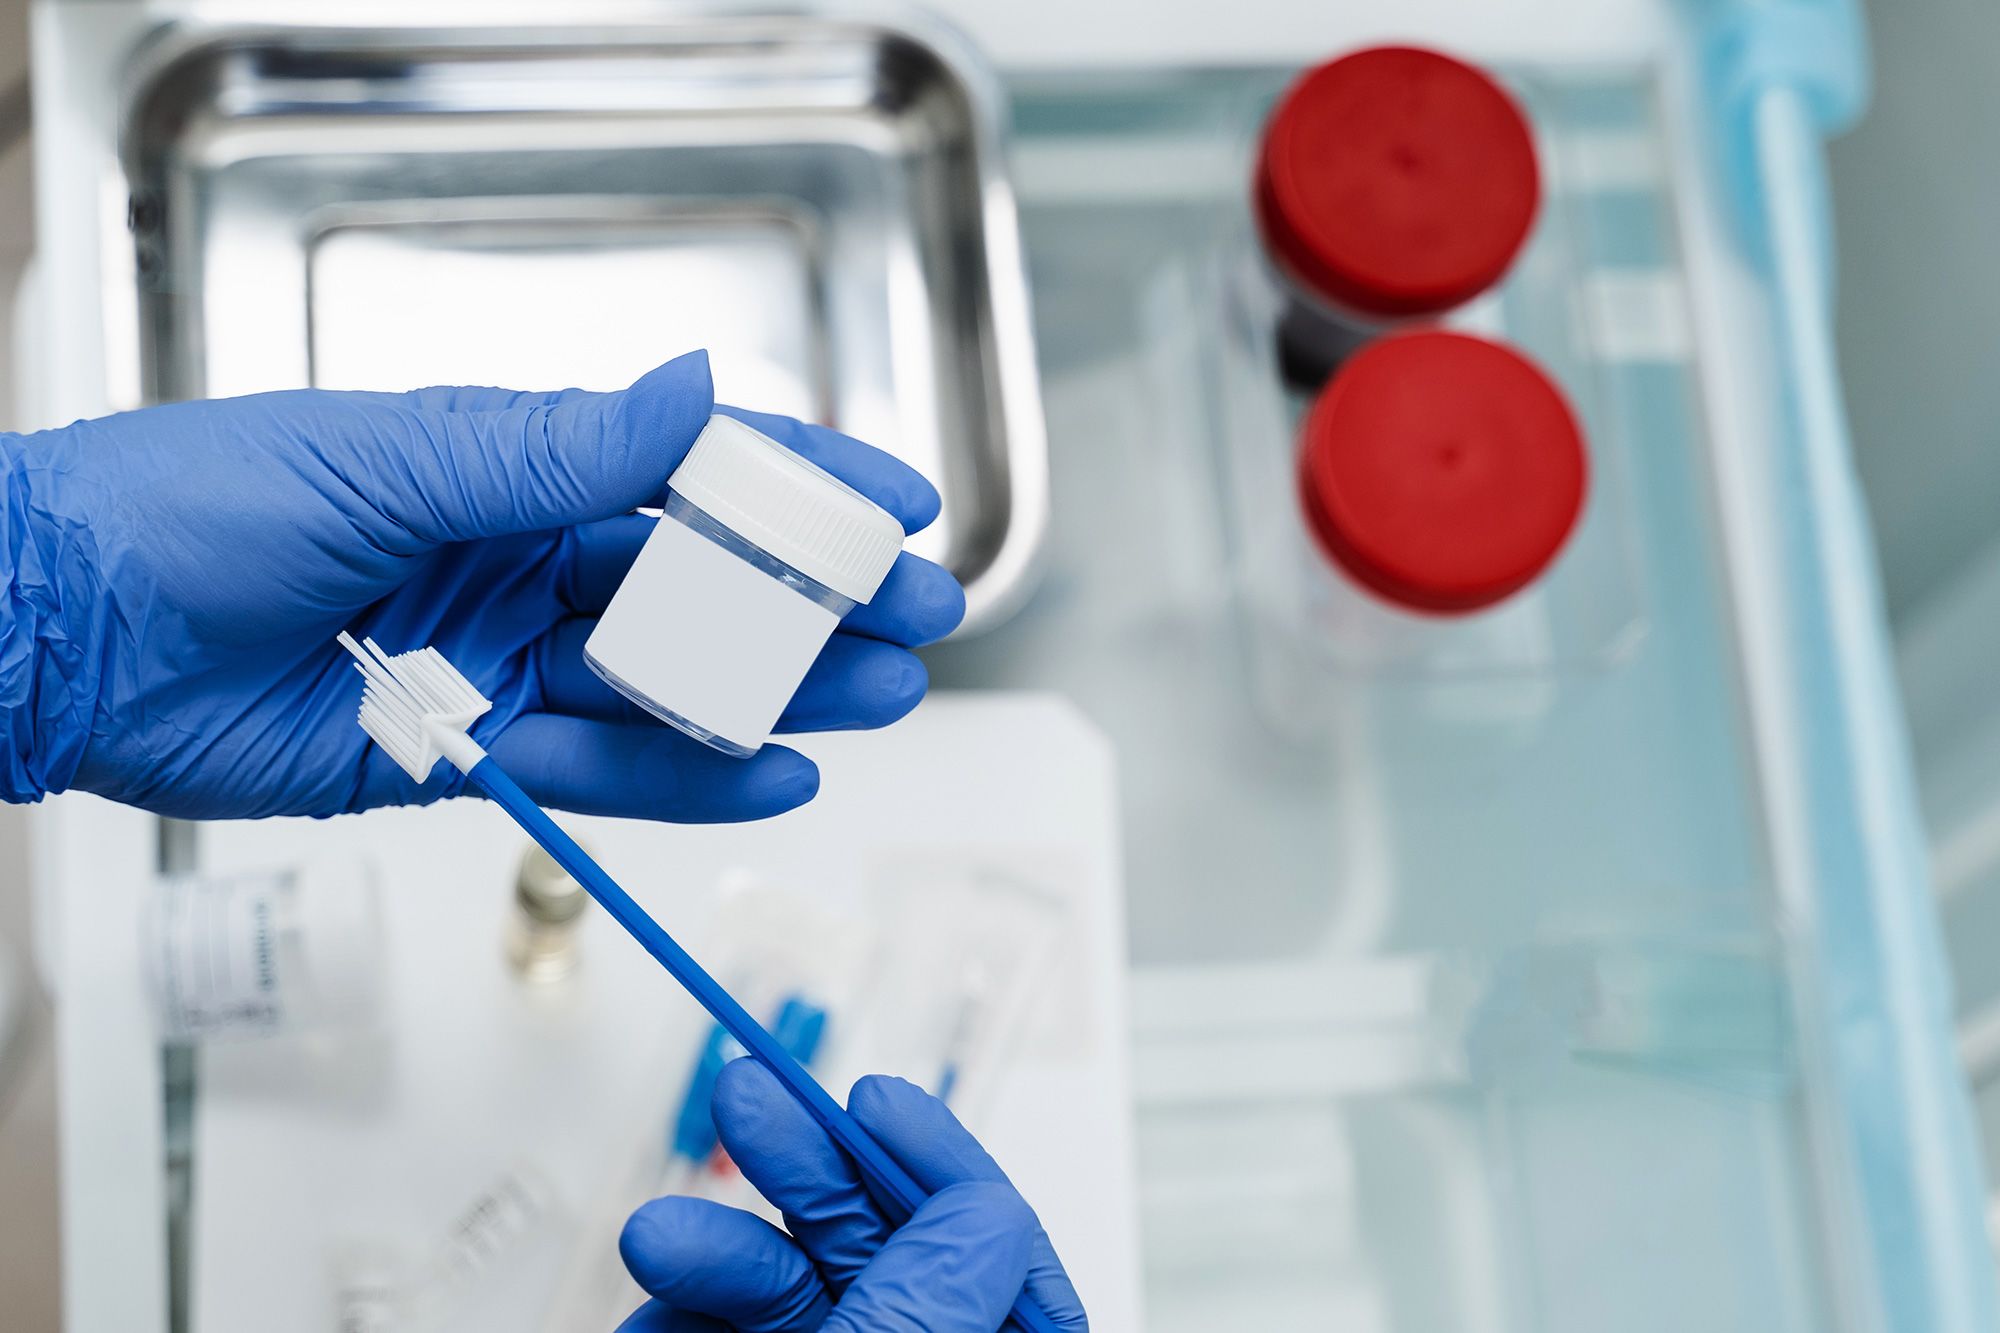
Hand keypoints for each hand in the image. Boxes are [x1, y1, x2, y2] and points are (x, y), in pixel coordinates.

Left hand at [0, 351, 962, 818]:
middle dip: (816, 600)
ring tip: (874, 703)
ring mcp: (506, 660)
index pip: (688, 468)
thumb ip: (554, 450)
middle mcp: (525, 559)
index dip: (801, 484)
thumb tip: (692, 395)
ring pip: (670, 685)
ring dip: (775, 695)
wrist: (67, 636)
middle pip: (705, 584)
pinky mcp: (473, 755)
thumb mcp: (390, 460)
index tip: (898, 504)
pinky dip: (681, 780)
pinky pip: (600, 772)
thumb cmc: (198, 506)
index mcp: (514, 463)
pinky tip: (766, 777)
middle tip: (916, 619)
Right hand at [617, 1061, 1087, 1331]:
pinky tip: (648, 1314)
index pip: (1003, 1261)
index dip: (941, 1167)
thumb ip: (929, 1306)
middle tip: (747, 1101)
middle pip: (884, 1256)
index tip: (875, 1103)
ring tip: (656, 1237)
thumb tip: (988, 1215)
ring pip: (790, 1293)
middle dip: (809, 1175)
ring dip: (717, 1248)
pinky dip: (684, 1315)